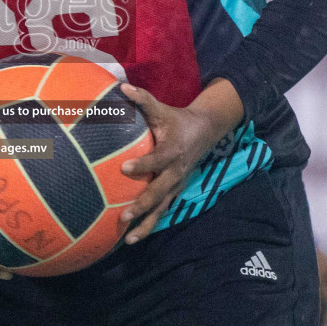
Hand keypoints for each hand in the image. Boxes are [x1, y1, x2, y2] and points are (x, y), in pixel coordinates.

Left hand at [118, 79, 243, 244]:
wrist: (204, 132)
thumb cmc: (178, 120)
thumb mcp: (162, 109)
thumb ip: (143, 99)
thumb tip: (121, 87)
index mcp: (172, 151)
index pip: (157, 160)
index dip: (143, 165)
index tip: (125, 168)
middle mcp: (175, 172)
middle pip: (159, 192)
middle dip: (142, 204)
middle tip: (124, 215)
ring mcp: (175, 185)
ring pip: (161, 209)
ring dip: (145, 224)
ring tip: (128, 239)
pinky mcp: (174, 193)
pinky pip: (161, 212)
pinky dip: (148, 226)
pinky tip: (132, 238)